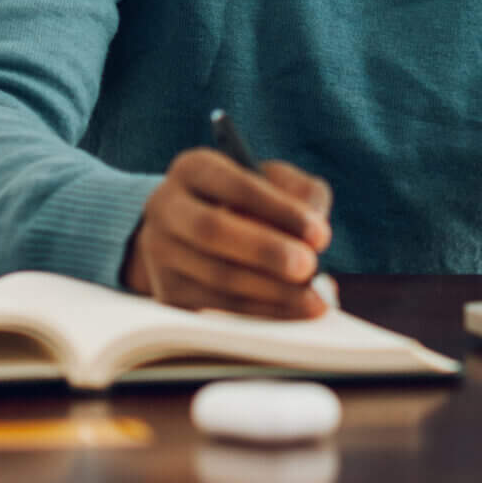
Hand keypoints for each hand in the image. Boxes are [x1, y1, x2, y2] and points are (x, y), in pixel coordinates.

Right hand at [121, 148, 333, 318]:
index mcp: (194, 168)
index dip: (279, 210)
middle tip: (309, 268)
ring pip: (214, 275)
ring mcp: (160, 252)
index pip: (236, 185)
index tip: (320, 235)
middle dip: (265, 252)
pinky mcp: (167, 292)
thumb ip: (303, 195)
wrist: (195, 235)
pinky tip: (291, 314)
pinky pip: (214, 306)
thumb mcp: (276, 183)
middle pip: (212, 230)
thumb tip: (316, 235)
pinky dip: (258, 313)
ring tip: (311, 301)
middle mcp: (166, 207)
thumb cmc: (250, 202)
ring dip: (268, 291)